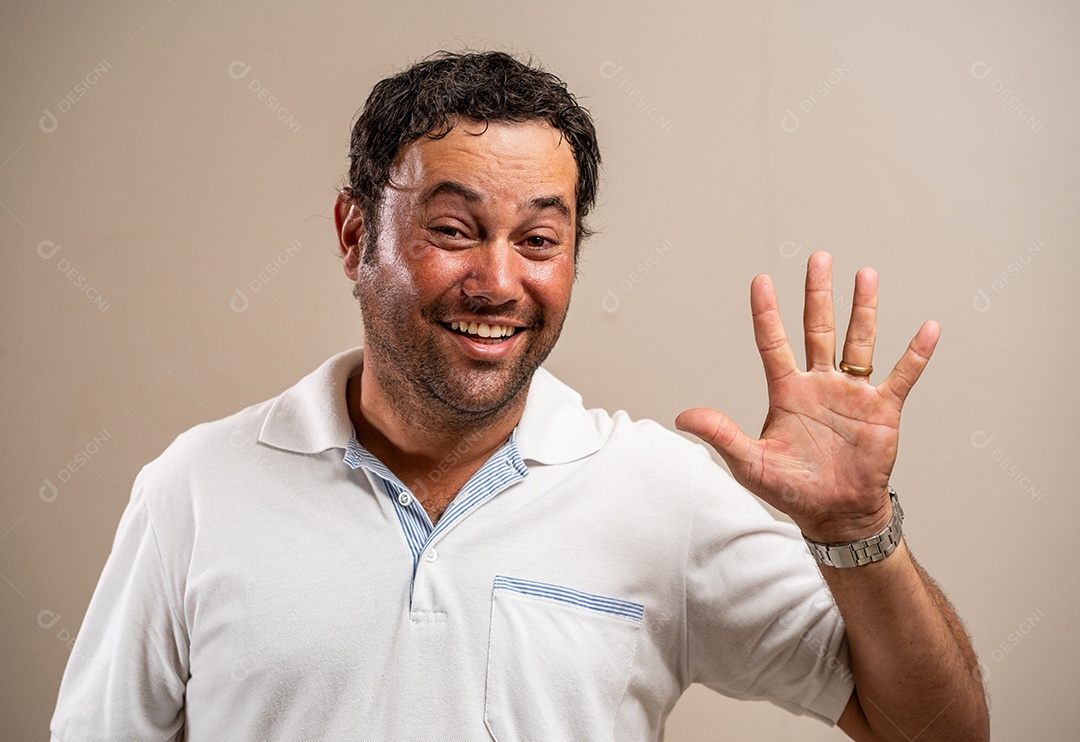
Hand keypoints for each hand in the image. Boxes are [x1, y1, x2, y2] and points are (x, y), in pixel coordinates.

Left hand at [675, 251, 939, 543]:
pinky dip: (915, 353)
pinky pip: (901, 375)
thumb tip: (682, 416)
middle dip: (818, 294)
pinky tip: (929, 327)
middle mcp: (819, 384)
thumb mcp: (750, 462)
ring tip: (866, 274)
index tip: (760, 280)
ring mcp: (852, 393)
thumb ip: (721, 434)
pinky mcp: (882, 409)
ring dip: (863, 309)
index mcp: (786, 392)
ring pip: (858, 341)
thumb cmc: (791, 489)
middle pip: (818, 328)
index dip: (766, 313)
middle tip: (819, 258)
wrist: (835, 514)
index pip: (772, 343)